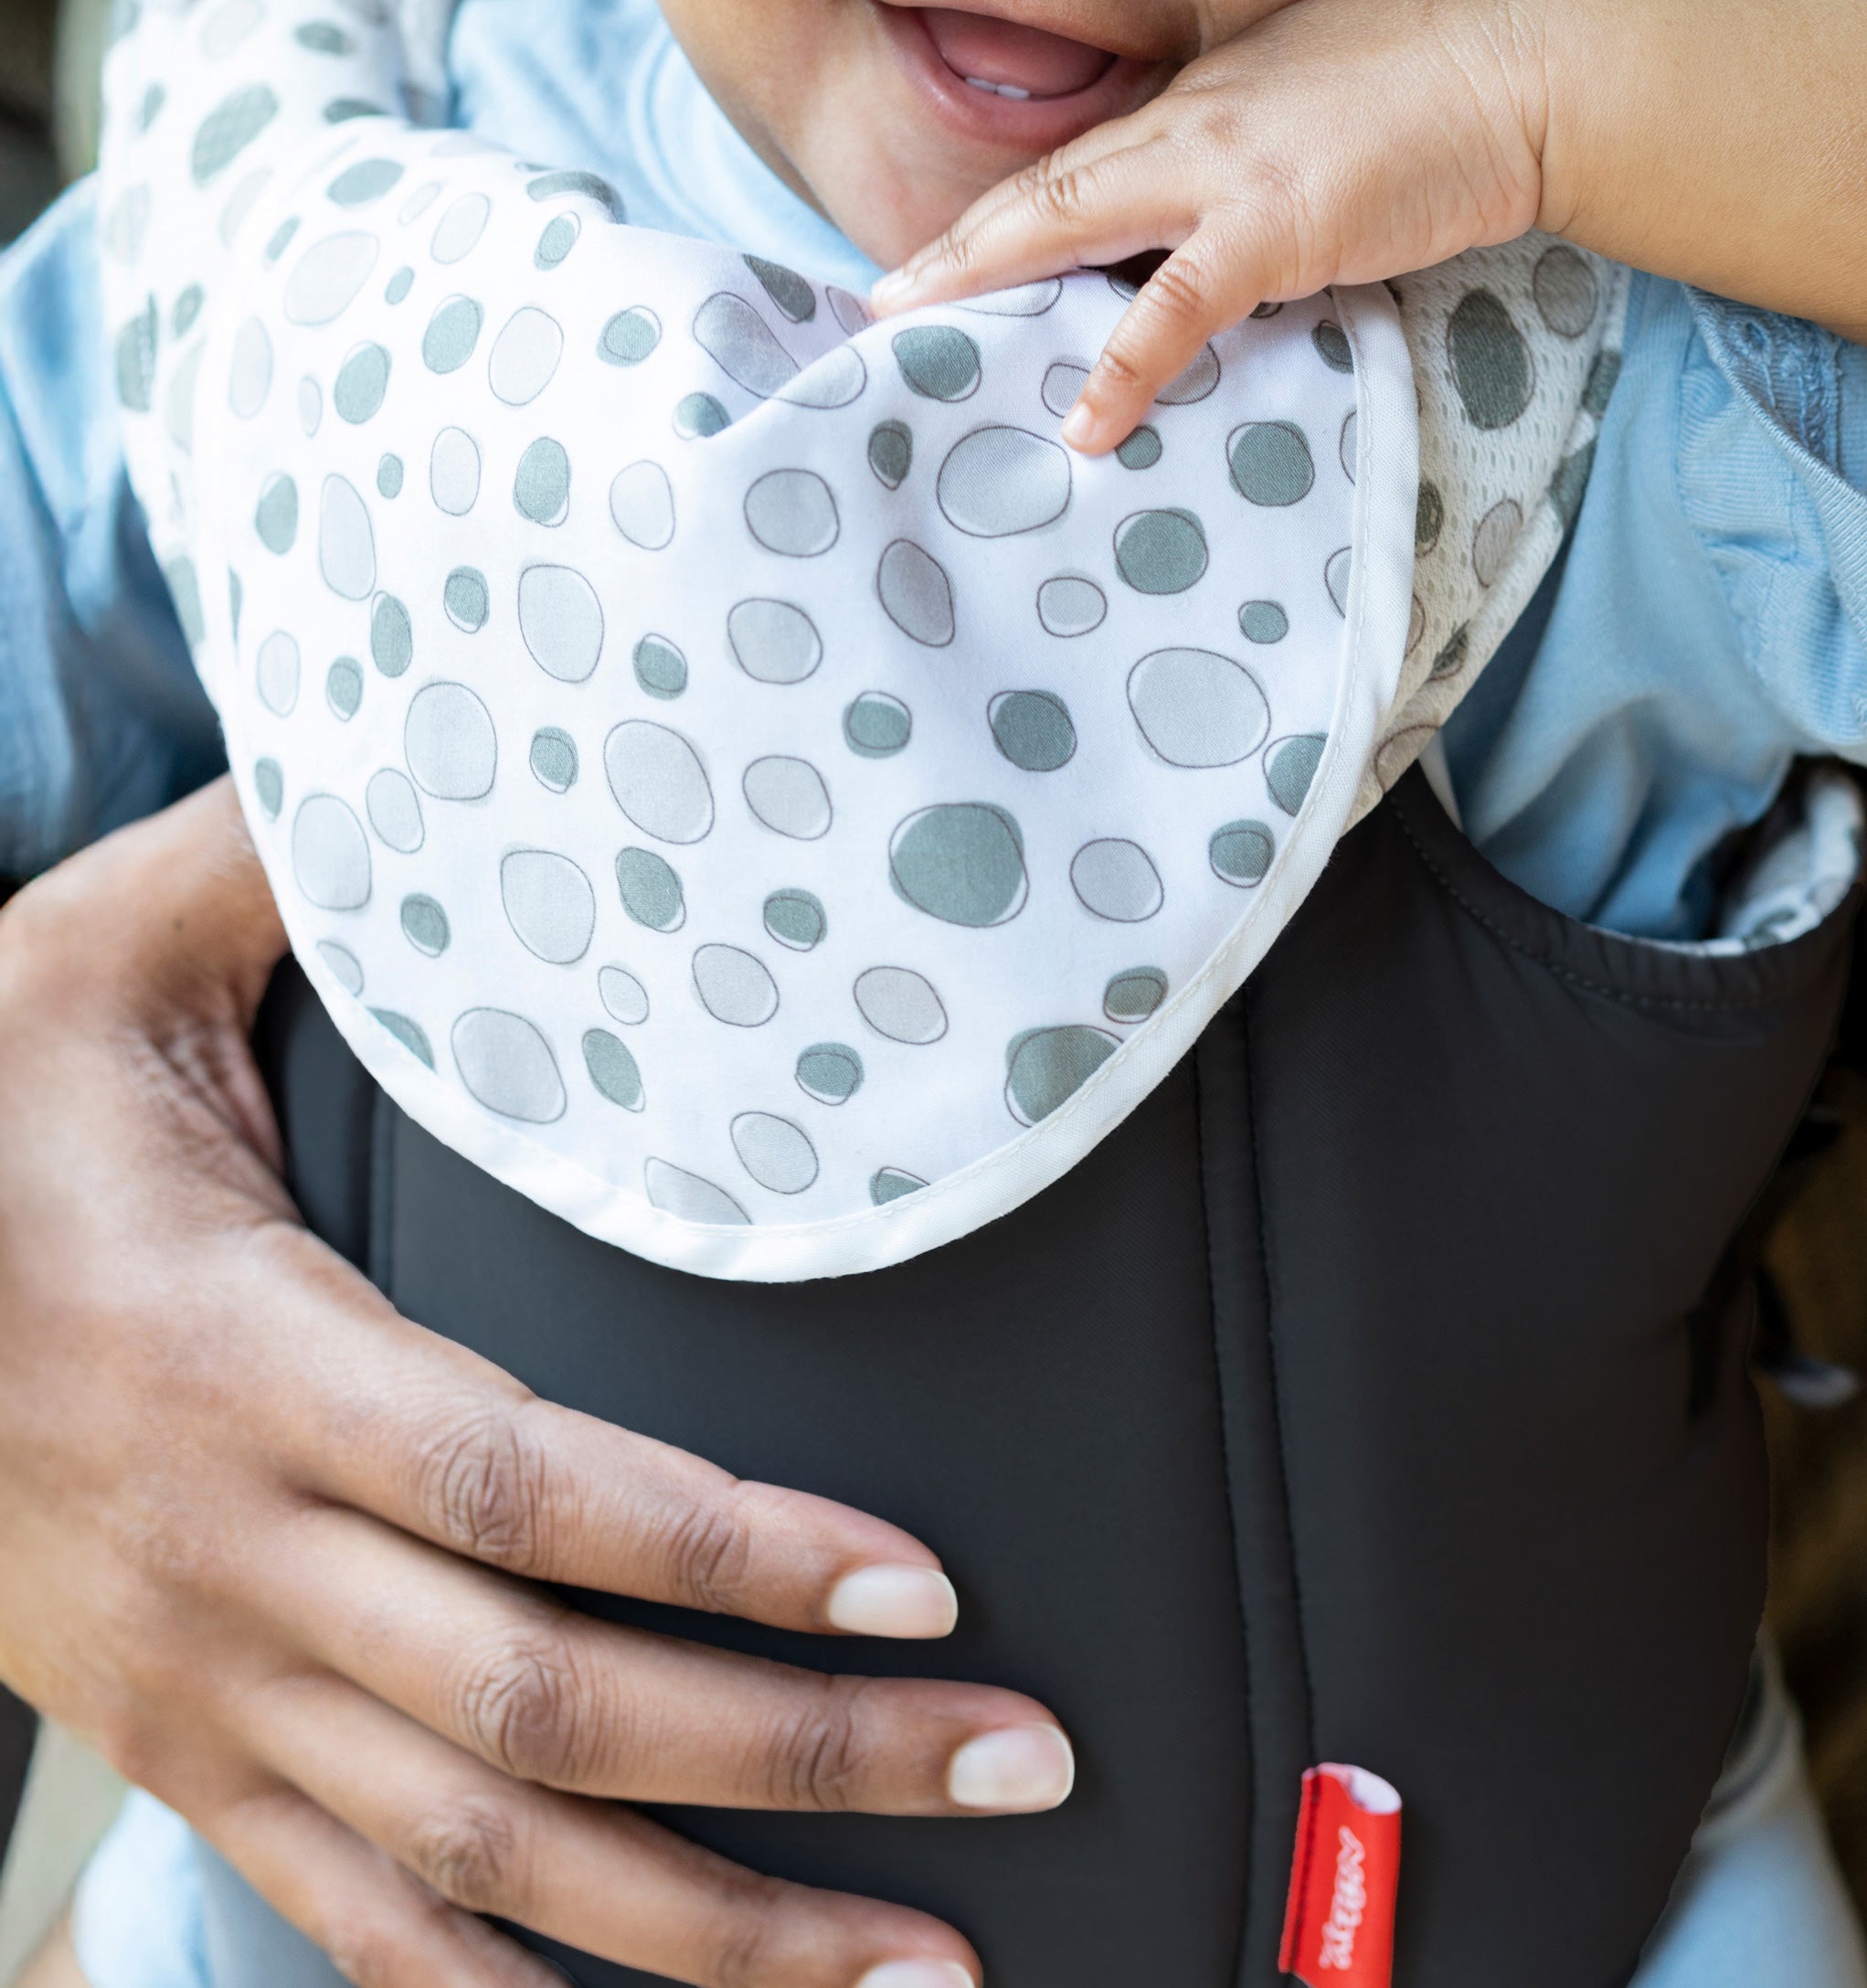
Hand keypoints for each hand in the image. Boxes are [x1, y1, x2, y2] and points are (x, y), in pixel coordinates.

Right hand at [0, 783, 1076, 1987]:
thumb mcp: (106, 950)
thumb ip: (298, 861)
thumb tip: (478, 737)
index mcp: (249, 1367)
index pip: (532, 1497)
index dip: (734, 1554)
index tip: (931, 1581)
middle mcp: (237, 1565)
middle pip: (551, 1710)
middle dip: (802, 1755)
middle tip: (1027, 1760)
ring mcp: (206, 1696)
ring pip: (482, 1865)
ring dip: (713, 1940)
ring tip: (930, 1970)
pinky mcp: (183, 1760)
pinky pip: (355, 1929)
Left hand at [872, 0, 1543, 451]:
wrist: (1512, 70)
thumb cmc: (1435, 78)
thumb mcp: (1314, 91)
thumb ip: (1252, 139)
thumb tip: (1222, 199)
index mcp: (1199, 97)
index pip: (1080, 160)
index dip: (1004, 210)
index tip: (943, 252)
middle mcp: (1187, 125)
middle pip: (1041, 189)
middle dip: (953, 247)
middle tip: (877, 300)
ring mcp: (1221, 172)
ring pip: (1068, 222)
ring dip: (982, 277)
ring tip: (912, 330)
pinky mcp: (1273, 228)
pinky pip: (1176, 307)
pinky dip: (1123, 363)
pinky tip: (1084, 418)